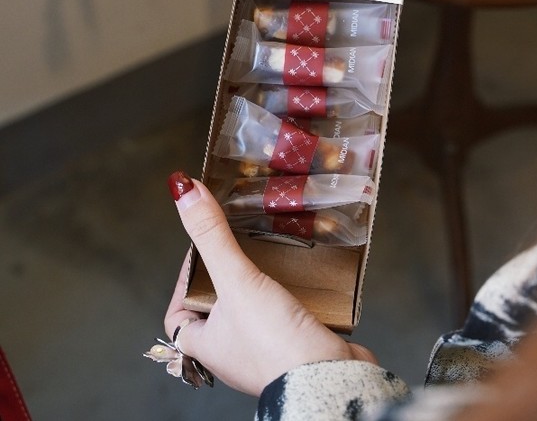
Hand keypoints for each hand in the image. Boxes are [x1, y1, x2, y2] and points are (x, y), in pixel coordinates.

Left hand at [164, 172, 375, 395]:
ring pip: (257, 307)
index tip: (199, 251)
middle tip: (240, 242)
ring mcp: (267, 350)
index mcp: (207, 345)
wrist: (328, 379)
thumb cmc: (274, 343)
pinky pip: (291, 312)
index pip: (178, 315)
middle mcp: (233, 351)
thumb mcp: (236, 282)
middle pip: (220, 307)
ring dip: (265, 280)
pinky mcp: (300, 345)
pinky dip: (296, 291)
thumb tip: (182, 188)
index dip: (184, 283)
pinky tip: (306, 270)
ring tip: (273, 248)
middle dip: (229, 275)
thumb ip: (212, 237)